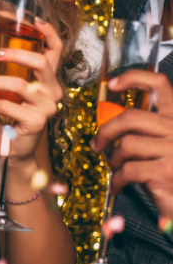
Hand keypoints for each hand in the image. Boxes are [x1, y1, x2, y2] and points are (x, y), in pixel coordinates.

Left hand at [0, 18, 63, 162]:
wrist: (11, 149)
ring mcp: (48, 107)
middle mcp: (53, 91)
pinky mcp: (38, 122)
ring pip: (20, 85)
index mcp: (47, 79)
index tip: (34, 20)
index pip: (56, 50)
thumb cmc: (8, 115)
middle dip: (15, 53)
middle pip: (41, 62)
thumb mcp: (4, 87)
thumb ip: (0, 66)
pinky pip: (9, 106)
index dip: (48, 32)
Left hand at [92, 69, 172, 219]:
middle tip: (98, 144)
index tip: (112, 84)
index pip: (160, 85)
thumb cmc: (171, 174)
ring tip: (117, 169)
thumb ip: (145, 130)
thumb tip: (109, 120)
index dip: (134, 78)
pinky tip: (118, 185)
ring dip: (115, 159)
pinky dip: (117, 179)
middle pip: (131, 117)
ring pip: (127, 145)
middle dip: (107, 131)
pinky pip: (127, 169)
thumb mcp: (162, 145)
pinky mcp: (165, 171)